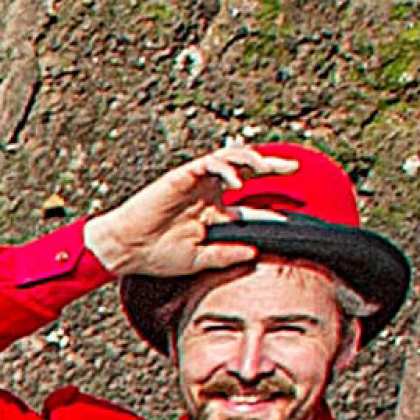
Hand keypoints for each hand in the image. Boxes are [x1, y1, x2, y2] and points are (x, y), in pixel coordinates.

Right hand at [87, 143, 301, 282]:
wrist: (125, 248)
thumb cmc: (157, 256)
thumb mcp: (199, 260)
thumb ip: (227, 256)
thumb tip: (256, 254)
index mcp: (213, 215)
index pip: (250, 210)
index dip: (271, 214)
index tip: (291, 222)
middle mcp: (208, 195)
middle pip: (247, 173)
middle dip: (272, 167)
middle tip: (293, 168)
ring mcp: (197, 184)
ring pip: (232, 159)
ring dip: (252, 160)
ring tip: (267, 167)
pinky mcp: (183, 176)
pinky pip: (211, 163)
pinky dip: (226, 168)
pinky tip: (235, 183)